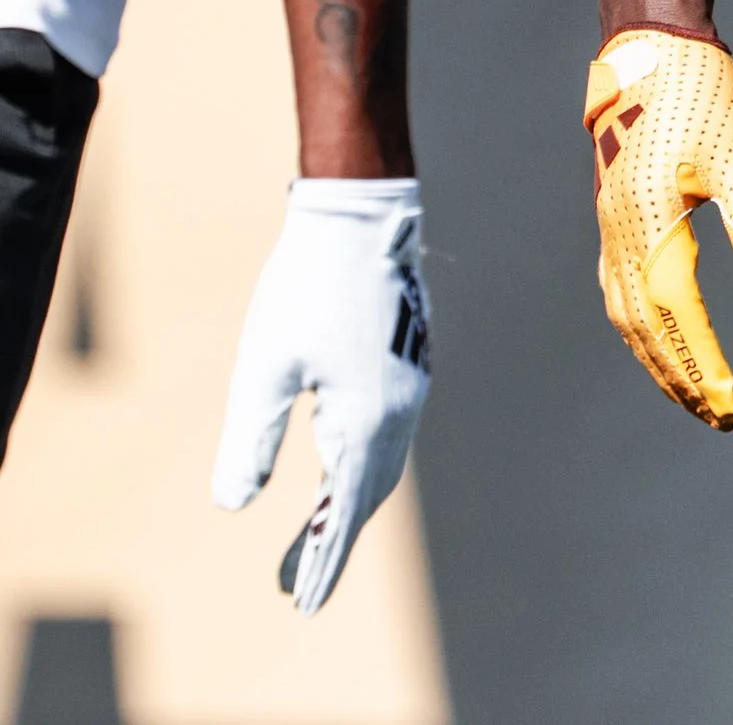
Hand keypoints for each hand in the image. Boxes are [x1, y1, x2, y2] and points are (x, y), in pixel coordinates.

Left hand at [212, 179, 430, 613]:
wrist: (361, 213)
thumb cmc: (306, 285)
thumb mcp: (265, 366)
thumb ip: (251, 440)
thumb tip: (233, 505)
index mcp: (366, 420)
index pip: (342, 512)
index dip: (321, 562)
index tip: (302, 606)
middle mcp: (400, 410)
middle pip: (368, 496)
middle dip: (333, 542)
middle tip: (296, 585)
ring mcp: (412, 384)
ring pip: (383, 465)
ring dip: (350, 505)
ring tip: (314, 536)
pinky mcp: (409, 362)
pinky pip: (391, 436)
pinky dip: (365, 468)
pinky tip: (339, 467)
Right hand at [586, 26, 732, 426]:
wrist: (648, 39)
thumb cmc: (697, 91)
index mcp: (649, 226)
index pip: (678, 318)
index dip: (703, 367)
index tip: (729, 407)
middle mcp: (619, 233)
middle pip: (644, 328)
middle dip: (678, 377)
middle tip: (716, 417)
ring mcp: (609, 224)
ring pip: (626, 312)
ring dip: (656, 358)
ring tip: (691, 390)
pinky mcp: (613, 211)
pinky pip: (619, 287)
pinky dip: (639, 325)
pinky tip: (659, 332)